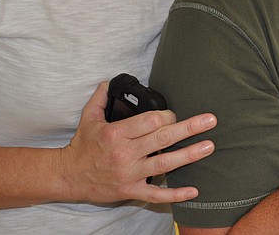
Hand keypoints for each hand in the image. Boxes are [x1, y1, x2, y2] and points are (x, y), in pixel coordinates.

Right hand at [57, 81, 215, 203]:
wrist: (68, 177)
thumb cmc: (81, 146)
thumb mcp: (88, 118)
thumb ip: (100, 97)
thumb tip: (110, 81)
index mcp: (116, 134)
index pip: (149, 121)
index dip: (167, 115)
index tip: (173, 114)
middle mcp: (125, 154)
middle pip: (162, 139)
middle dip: (188, 128)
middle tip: (210, 120)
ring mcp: (129, 174)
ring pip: (164, 165)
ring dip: (189, 155)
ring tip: (209, 146)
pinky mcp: (131, 191)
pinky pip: (155, 195)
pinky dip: (175, 194)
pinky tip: (194, 190)